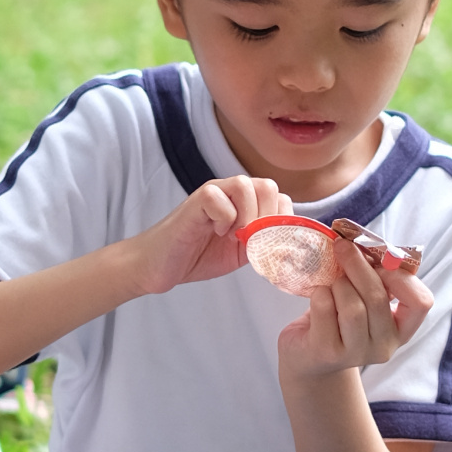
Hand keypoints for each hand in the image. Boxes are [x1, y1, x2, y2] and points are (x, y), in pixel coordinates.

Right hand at [129, 176, 291, 295]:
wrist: (159, 265)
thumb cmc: (197, 256)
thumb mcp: (242, 252)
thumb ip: (264, 241)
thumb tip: (292, 243)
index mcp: (244, 203)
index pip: (279, 197)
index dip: (280, 221)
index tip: (265, 243)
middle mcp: (230, 192)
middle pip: (268, 186)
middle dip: (266, 218)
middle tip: (249, 239)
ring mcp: (212, 193)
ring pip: (246, 185)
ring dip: (246, 216)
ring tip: (233, 236)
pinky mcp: (195, 201)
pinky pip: (220, 197)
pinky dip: (224, 218)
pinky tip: (215, 232)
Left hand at [277, 241, 432, 387]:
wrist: (307, 354)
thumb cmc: (339, 316)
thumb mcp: (363, 296)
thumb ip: (374, 275)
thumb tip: (363, 242)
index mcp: (401, 329)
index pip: (421, 302)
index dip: (401, 277)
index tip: (381, 262)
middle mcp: (384, 346)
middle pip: (377, 298)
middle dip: (358, 266)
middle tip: (342, 246)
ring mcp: (356, 354)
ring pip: (352, 307)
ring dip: (338, 284)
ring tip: (332, 284)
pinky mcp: (326, 353)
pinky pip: (325, 308)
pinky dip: (319, 293)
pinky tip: (318, 297)